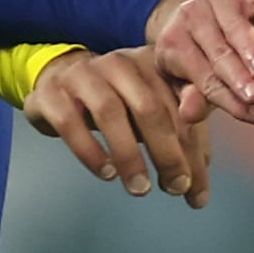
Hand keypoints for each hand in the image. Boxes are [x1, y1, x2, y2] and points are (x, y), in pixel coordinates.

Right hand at [27, 46, 219, 205]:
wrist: (60, 80)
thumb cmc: (119, 100)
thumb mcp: (154, 106)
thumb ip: (184, 130)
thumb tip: (201, 173)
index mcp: (153, 63)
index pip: (180, 106)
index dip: (194, 149)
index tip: (196, 189)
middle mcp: (119, 63)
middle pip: (149, 107)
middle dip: (167, 153)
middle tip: (175, 189)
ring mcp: (82, 76)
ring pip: (110, 113)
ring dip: (129, 156)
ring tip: (141, 188)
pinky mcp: (52, 94)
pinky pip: (71, 123)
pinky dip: (90, 151)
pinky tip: (107, 173)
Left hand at [139, 0, 253, 131]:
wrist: (184, 10)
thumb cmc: (189, 54)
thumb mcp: (182, 79)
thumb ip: (190, 96)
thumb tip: (190, 115)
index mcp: (172, 47)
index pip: (205, 79)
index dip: (230, 99)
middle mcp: (191, 22)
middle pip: (219, 54)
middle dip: (239, 77)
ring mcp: (214, 4)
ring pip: (236, 29)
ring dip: (253, 49)